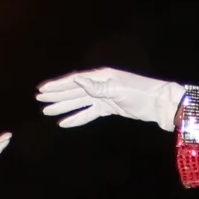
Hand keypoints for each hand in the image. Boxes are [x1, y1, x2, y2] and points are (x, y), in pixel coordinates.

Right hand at [34, 68, 185, 130]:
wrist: (159, 104)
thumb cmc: (141, 93)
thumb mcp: (118, 89)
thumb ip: (96, 86)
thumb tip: (76, 79)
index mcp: (101, 76)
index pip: (74, 80)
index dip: (57, 85)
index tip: (41, 89)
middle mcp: (101, 84)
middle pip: (74, 90)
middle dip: (56, 95)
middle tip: (39, 100)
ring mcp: (104, 96)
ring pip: (79, 102)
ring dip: (63, 106)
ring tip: (47, 112)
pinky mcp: (109, 107)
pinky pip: (89, 112)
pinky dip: (77, 117)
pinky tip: (65, 122)